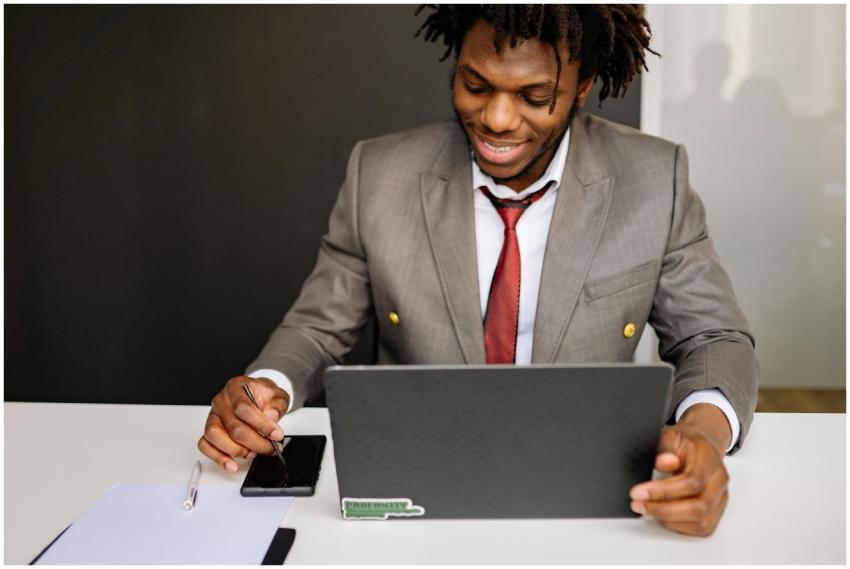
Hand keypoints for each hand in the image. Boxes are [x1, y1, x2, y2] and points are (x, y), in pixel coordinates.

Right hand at [198, 376, 289, 472]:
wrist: (256, 396)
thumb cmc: (264, 396)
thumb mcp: (277, 395)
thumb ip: (277, 406)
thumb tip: (271, 417)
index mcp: (236, 387)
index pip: (244, 408)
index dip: (261, 424)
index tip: (276, 435)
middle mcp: (221, 401)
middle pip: (233, 426)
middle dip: (255, 443)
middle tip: (271, 449)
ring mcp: (213, 416)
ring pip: (215, 436)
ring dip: (236, 450)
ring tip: (253, 454)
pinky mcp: (210, 430)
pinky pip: (205, 445)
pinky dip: (218, 457)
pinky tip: (232, 464)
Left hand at [629, 404, 731, 536]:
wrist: (704, 443)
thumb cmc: (686, 441)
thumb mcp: (670, 434)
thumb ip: (664, 448)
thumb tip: (662, 463)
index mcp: (709, 458)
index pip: (691, 482)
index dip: (663, 491)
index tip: (638, 492)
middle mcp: (719, 479)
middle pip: (699, 507)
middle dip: (663, 510)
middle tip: (638, 504)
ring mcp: (721, 496)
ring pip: (702, 521)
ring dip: (670, 520)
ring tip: (647, 509)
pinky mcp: (718, 509)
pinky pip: (703, 527)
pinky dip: (680, 526)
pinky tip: (663, 516)